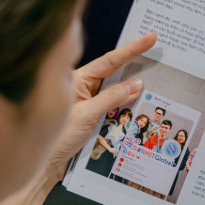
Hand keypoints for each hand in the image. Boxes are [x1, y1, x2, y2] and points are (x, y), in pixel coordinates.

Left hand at [42, 33, 153, 182]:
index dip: (131, 49)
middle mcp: (82, 88)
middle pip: (114, 74)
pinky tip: (137, 109)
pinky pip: (113, 108)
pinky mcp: (92, 117)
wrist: (46, 165)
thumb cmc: (57, 138)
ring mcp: (87, 103)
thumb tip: (136, 84)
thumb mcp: (87, 115)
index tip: (150, 38)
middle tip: (158, 58)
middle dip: (135, 68)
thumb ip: (112, 98)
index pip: (109, 61)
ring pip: (116, 92)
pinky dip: (125, 108)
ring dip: (131, 93)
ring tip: (152, 88)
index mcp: (76, 79)